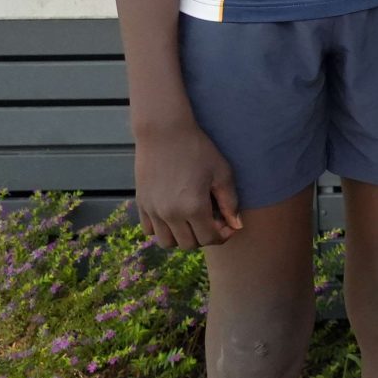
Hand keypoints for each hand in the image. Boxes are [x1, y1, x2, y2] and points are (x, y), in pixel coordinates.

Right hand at [131, 117, 241, 248]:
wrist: (164, 132)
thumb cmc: (198, 149)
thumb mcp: (222, 173)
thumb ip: (230, 203)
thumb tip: (236, 226)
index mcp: (193, 207)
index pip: (209, 239)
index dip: (222, 236)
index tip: (228, 225)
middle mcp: (170, 214)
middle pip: (188, 244)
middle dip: (204, 237)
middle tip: (213, 221)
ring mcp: (152, 211)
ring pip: (167, 242)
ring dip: (182, 237)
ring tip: (193, 220)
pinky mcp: (141, 204)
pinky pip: (150, 230)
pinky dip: (163, 230)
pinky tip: (175, 215)